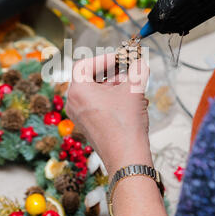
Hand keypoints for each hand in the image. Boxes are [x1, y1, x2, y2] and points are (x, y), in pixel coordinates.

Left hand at [65, 54, 151, 176]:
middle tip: (127, 70)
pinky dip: (110, 98)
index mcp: (78, 90)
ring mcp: (78, 115)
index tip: (119, 58)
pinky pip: (95, 104)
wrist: (126, 157)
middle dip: (110, 72)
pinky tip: (129, 101)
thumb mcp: (134, 90)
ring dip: (112, 86)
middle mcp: (73, 102)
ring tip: (131, 87)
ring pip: (94, 91)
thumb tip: (141, 62)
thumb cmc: (125, 123)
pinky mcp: (86, 125)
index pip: (84, 64)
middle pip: (89, 77)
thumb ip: (137, 70)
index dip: (103, 58)